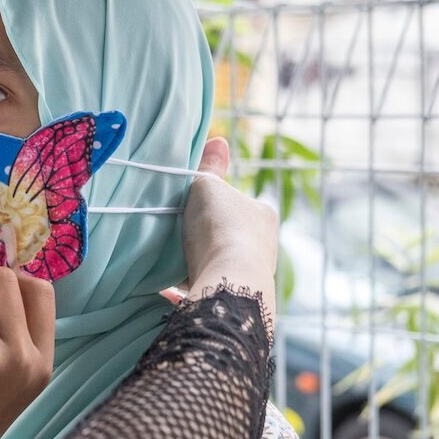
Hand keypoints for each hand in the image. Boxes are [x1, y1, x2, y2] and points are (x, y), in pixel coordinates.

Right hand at [181, 137, 277, 319]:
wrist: (228, 281)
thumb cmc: (220, 227)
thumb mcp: (208, 186)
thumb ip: (210, 167)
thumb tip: (218, 140)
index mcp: (263, 215)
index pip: (236, 203)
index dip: (212, 205)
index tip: (192, 210)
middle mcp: (266, 245)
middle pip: (228, 234)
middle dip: (207, 236)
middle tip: (181, 237)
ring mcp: (254, 274)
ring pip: (220, 261)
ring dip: (201, 262)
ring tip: (175, 262)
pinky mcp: (237, 297)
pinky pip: (210, 285)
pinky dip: (194, 284)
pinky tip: (173, 288)